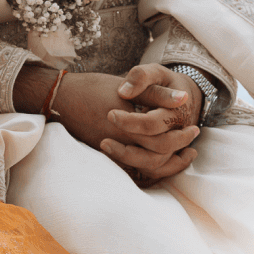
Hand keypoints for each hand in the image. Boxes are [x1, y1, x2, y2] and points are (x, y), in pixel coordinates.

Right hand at [54, 65, 200, 182]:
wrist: (60, 98)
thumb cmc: (94, 88)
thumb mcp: (127, 85)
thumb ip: (156, 94)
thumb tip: (184, 99)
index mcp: (127, 124)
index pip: (162, 139)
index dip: (181, 135)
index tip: (193, 126)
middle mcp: (119, 142)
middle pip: (156, 157)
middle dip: (177, 150)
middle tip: (192, 139)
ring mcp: (111, 151)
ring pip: (145, 167)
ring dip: (167, 162)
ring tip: (183, 152)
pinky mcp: (105, 154)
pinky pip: (133, 168)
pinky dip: (150, 166)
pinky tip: (160, 157)